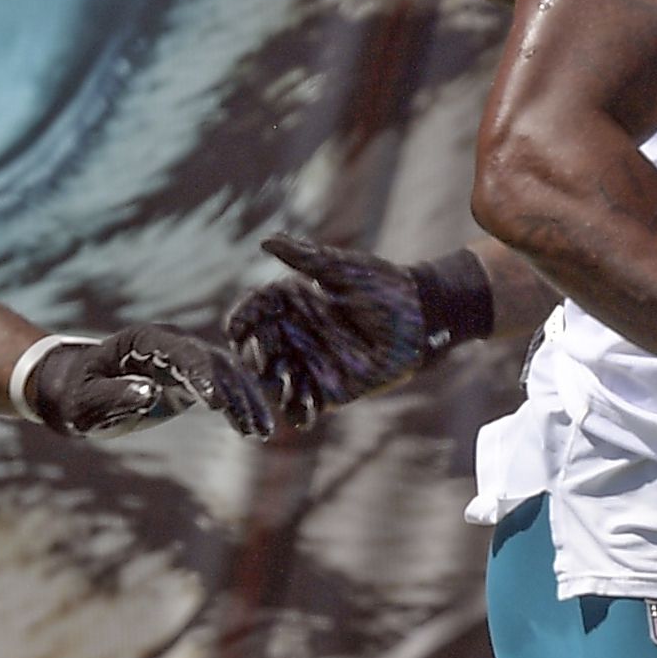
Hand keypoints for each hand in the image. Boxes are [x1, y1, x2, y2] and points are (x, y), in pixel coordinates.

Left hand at [14, 326, 273, 439]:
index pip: (183, 354)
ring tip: (259, 432)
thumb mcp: (84, 401)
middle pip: (215, 363)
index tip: (218, 405)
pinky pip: (227, 386)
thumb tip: (151, 393)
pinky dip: (243, 405)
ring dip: (246, 402)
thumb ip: (114, 396)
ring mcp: (186, 357)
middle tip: (250, 426)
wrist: (75, 388)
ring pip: (229, 374)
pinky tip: (255, 427)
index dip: (204, 377)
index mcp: (144, 342)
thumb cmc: (75, 394)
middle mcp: (171, 343)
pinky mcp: (194, 376)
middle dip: (236, 394)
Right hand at [226, 235, 494, 427]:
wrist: (420, 318)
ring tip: (276, 388)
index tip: (236, 327)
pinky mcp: (327, 389)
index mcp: (286, 303)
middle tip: (261, 360)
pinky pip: (306, 404)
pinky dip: (300, 412)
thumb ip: (306, 258)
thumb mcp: (342, 269)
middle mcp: (290, 334)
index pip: (254, 312)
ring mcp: (306, 362)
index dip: (243, 320)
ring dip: (273, 387)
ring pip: (276, 379)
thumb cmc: (383, 287)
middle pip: (258, 348)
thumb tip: (267, 241)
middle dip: (255, 355)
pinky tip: (300, 417)